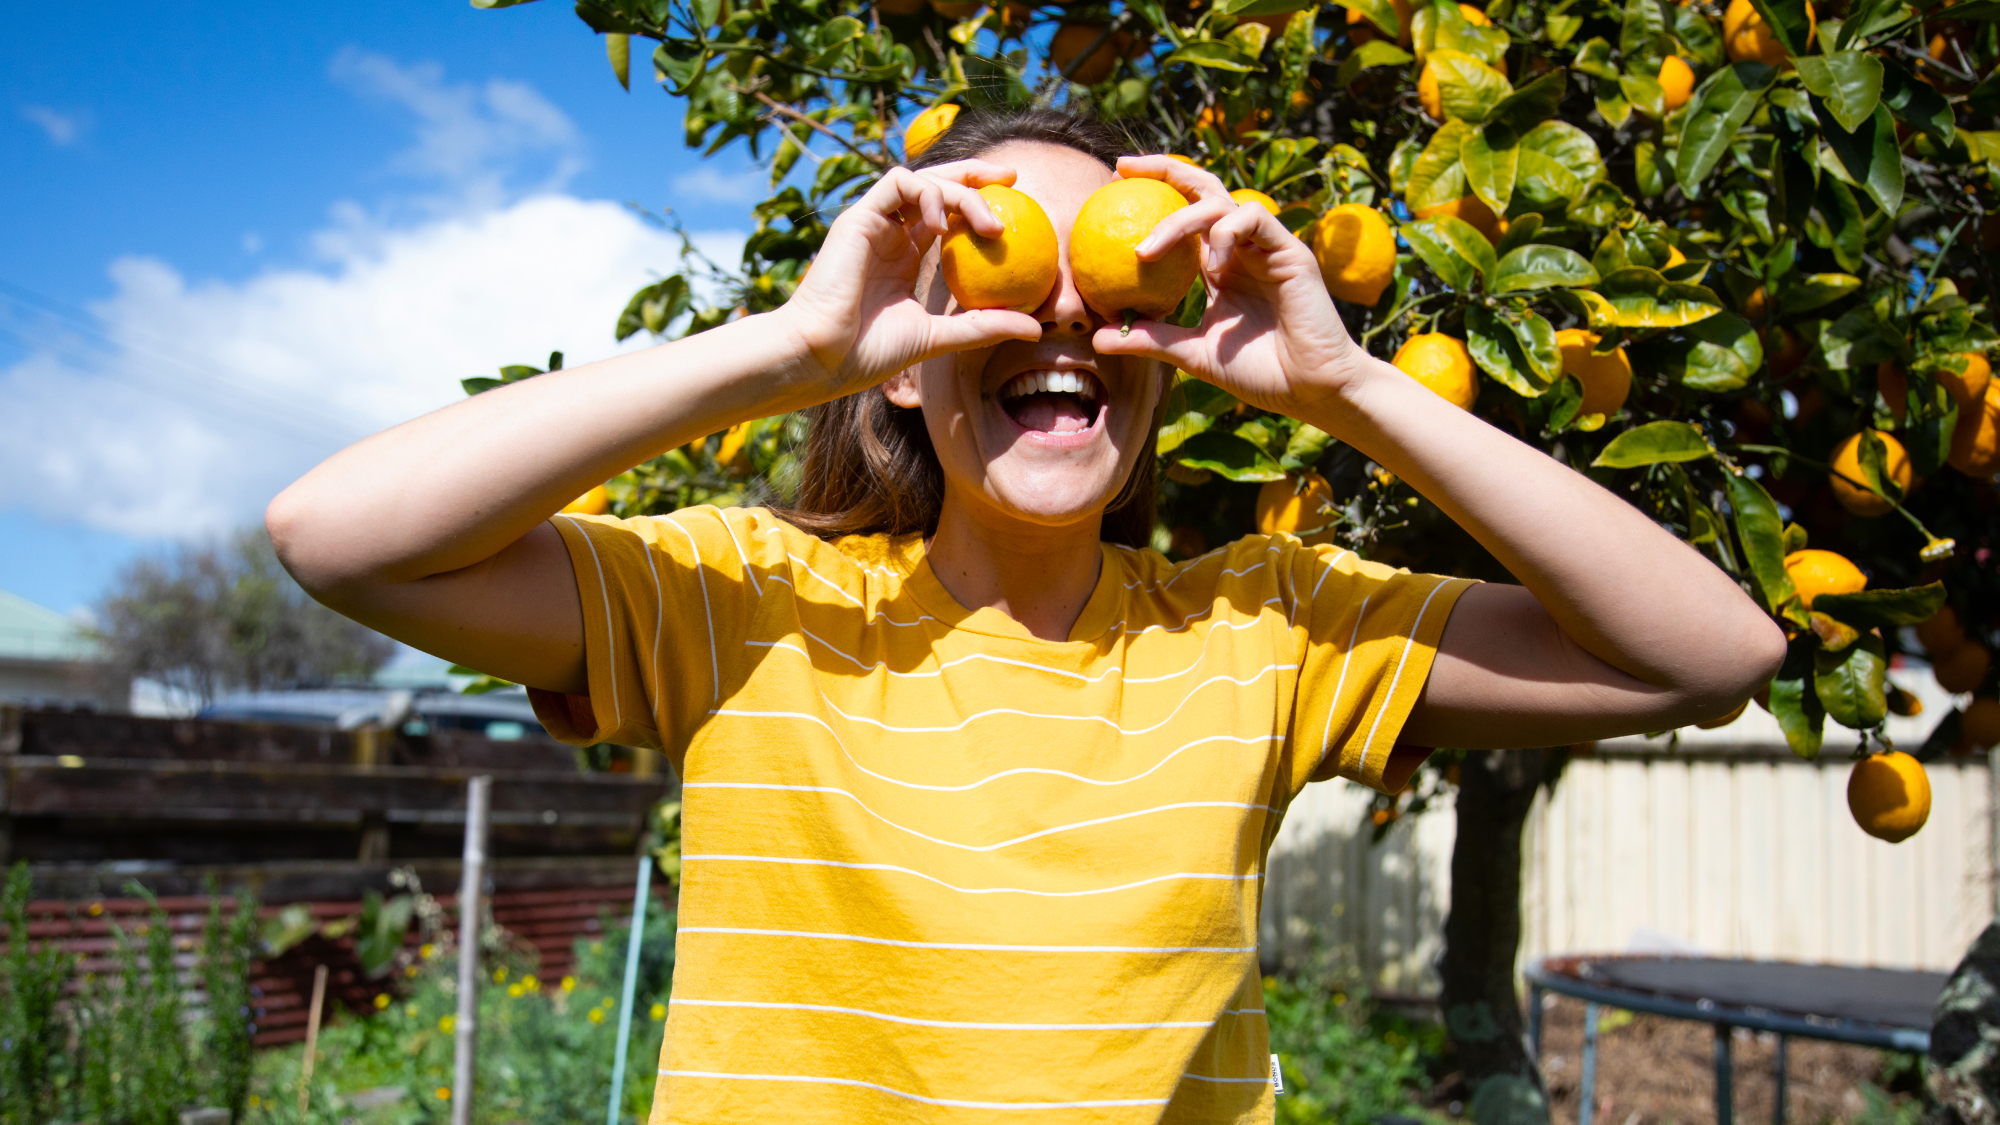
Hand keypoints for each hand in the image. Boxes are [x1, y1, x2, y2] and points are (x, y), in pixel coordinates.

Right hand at [776, 160, 1042, 398]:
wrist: (822, 358)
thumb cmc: (868, 354)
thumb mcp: (938, 338)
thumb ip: (982, 326)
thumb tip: (1036, 329)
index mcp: (904, 255)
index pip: (945, 214)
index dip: (978, 202)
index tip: (1016, 207)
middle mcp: (890, 233)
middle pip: (936, 185)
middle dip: (975, 173)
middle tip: (1013, 178)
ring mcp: (873, 223)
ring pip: (922, 179)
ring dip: (959, 191)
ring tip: (988, 226)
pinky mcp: (858, 218)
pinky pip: (898, 183)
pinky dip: (926, 193)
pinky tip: (942, 222)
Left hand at [1091, 156, 1376, 420]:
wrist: (1311, 390)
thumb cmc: (1259, 373)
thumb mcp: (1192, 354)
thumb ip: (1151, 340)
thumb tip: (1097, 338)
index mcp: (1220, 265)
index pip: (1184, 214)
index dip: (1152, 194)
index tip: (1111, 186)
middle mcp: (1240, 247)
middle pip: (1202, 189)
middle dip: (1163, 169)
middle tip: (1121, 168)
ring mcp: (1265, 247)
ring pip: (1220, 203)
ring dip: (1178, 220)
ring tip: (1145, 251)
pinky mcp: (1289, 251)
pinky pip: (1254, 219)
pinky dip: (1227, 233)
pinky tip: (1212, 263)